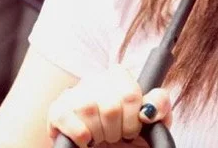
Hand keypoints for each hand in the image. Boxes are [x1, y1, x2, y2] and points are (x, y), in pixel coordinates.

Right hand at [46, 64, 172, 145]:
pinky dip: (80, 134)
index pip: (130, 93)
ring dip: (99, 133)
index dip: (134, 119)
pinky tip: (87, 140)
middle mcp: (97, 79)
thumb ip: (160, 106)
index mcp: (120, 76)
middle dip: (118, 129)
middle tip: (118, 136)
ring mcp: (75, 93)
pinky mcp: (57, 109)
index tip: (135, 128)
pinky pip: (65, 116)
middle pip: (111, 105)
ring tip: (102, 138)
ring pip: (88, 108)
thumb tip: (148, 110)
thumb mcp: (153, 121)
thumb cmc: (131, 136)